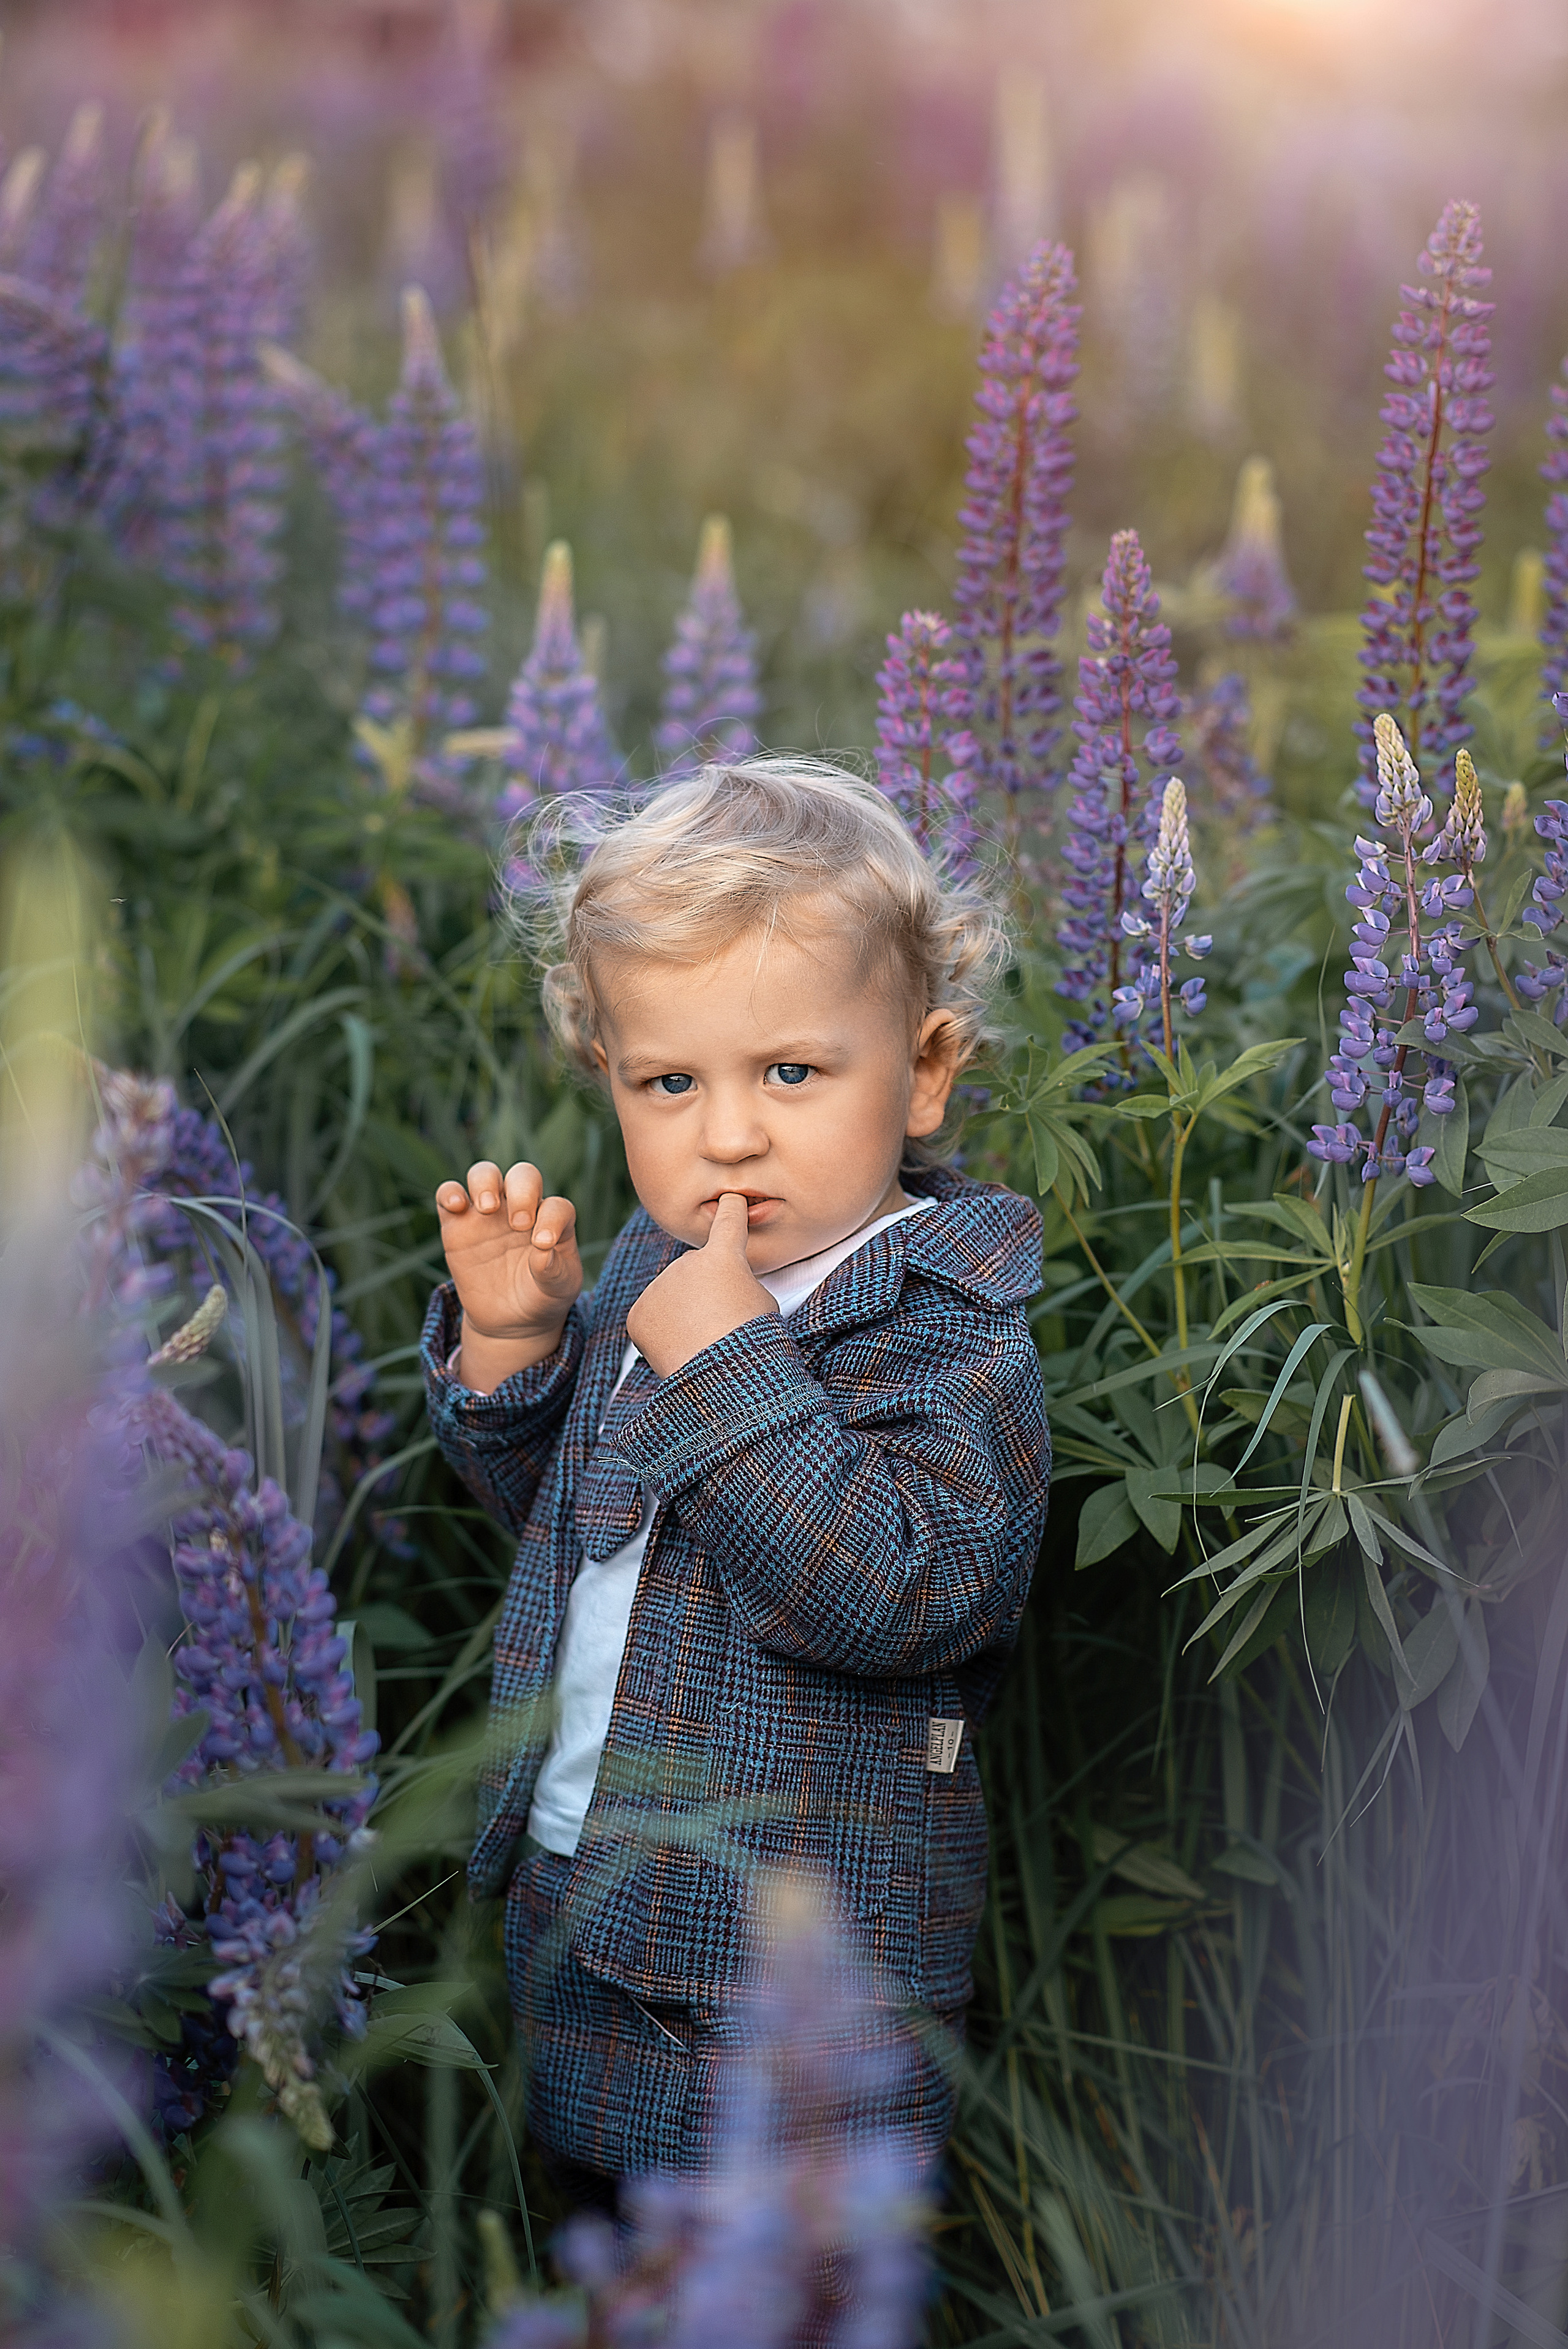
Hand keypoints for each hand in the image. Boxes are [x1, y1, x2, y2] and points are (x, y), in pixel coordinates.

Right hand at [436, 1162, 580, 1383]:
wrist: (509, 1319)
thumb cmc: (541, 1296)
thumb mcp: (557, 1290)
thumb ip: (554, 1271)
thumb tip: (542, 1252)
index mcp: (554, 1220)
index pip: (557, 1206)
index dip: (552, 1219)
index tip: (543, 1244)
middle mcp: (522, 1208)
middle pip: (523, 1175)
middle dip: (522, 1192)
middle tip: (519, 1223)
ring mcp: (488, 1213)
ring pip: (484, 1174)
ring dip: (485, 1182)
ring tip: (487, 1208)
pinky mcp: (458, 1225)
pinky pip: (449, 1195)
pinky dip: (449, 1193)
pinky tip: (456, 1205)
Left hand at [625, 1191, 775, 1376]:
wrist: (724, 1375)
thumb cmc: (753, 1341)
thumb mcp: (762, 1302)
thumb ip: (738, 1284)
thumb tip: (721, 1290)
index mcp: (724, 1256)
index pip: (729, 1222)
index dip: (731, 1209)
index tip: (730, 1199)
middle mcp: (686, 1262)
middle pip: (694, 1275)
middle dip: (703, 1296)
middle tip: (720, 1327)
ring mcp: (659, 1286)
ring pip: (671, 1299)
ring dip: (682, 1316)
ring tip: (703, 1343)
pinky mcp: (639, 1313)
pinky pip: (651, 1321)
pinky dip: (662, 1336)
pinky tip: (680, 1350)